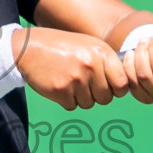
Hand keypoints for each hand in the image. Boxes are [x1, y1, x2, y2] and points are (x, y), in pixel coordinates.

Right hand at [12, 27, 130, 109]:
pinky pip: (72, 106)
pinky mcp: (61, 90)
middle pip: (106, 98)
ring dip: (80, 98)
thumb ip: (106, 62)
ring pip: (89, 104)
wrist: (29, 48)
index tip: (109, 87)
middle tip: (84, 84)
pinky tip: (59, 85)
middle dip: (97, 95)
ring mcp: (76, 79)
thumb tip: (124, 85)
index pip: (122, 84)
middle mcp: (91, 66)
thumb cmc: (62, 47)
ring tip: (69, 81)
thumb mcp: (88, 45)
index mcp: (101, 53)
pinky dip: (66, 100)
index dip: (117, 89)